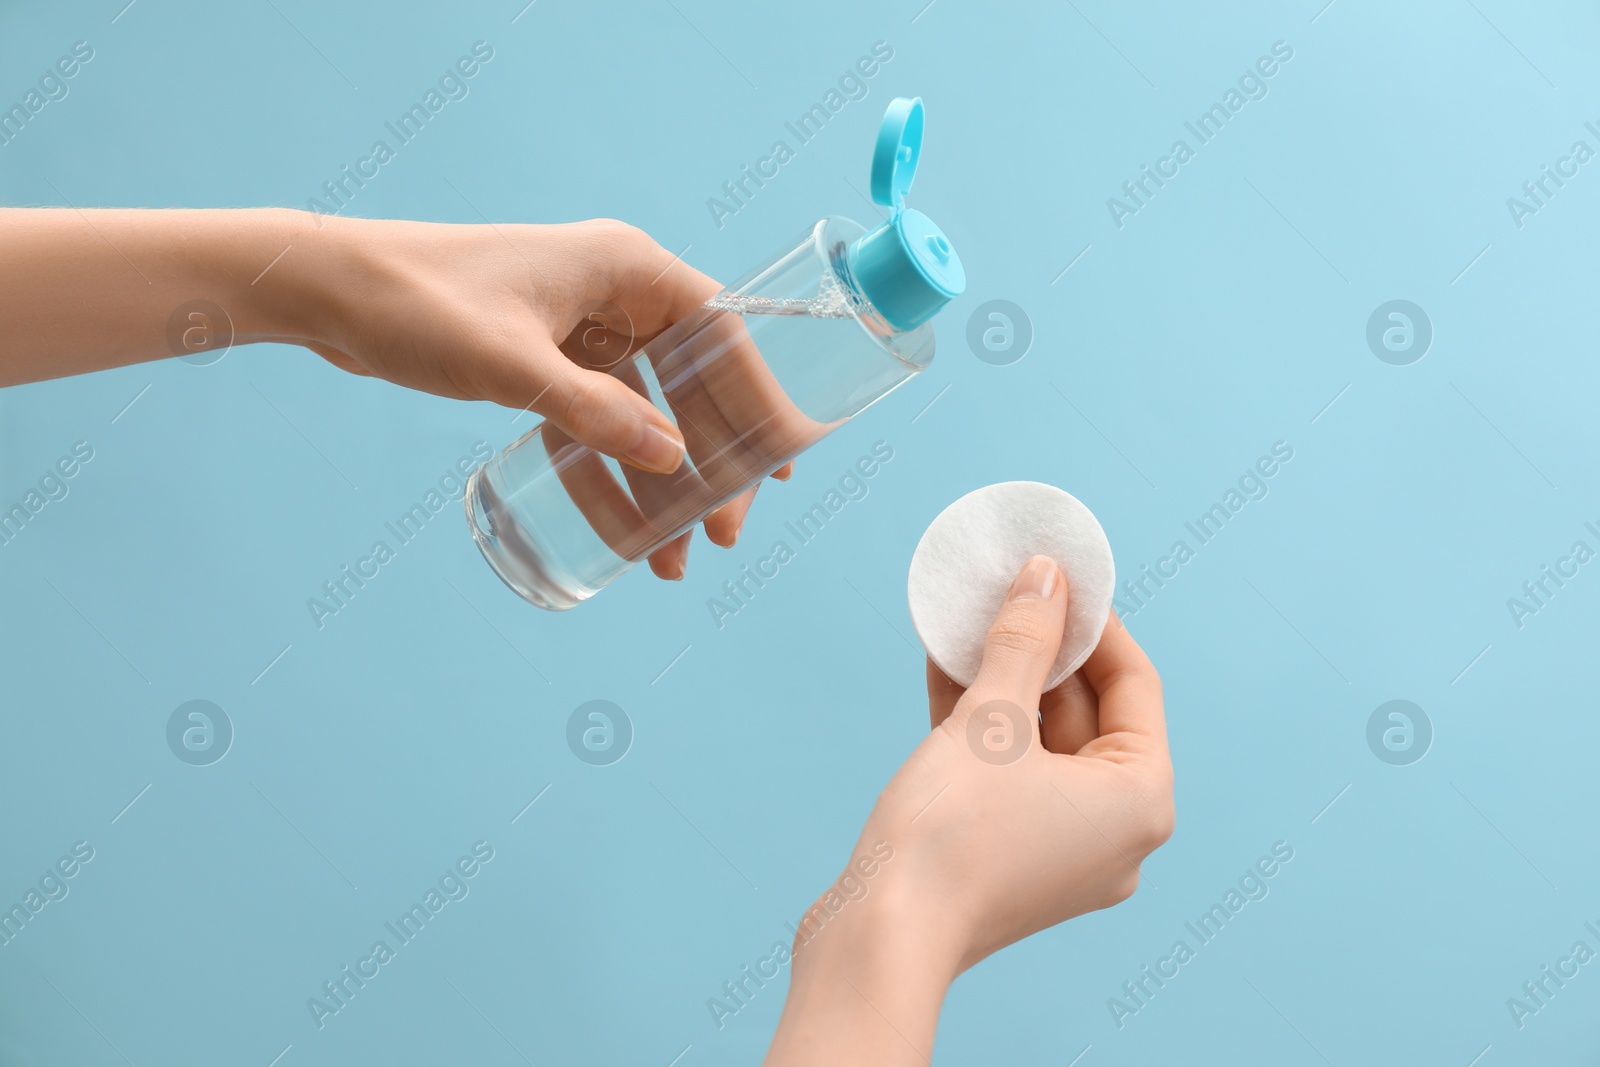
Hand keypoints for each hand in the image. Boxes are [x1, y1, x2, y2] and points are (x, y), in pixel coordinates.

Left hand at [0, 208, 792, 580]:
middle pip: (692, 383)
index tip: (779, 463)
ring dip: (660, 484)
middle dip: (709, 462)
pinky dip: (609, 476)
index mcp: (625, 267)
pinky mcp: (546, 361)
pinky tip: (619, 531)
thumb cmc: (416, 304)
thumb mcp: (510, 364)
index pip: (723, 332)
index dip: (759, 398)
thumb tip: (672, 461)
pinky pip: (597, 426)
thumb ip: (591, 413)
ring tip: (671, 556)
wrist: (327, 291)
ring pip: (646, 415)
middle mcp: (615, 292)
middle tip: (722, 532)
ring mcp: (581, 329)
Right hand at [763, 556, 1173, 1065]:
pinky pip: (1012, 774)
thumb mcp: (991, 720)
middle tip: (1007, 590)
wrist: (882, 938)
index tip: (1056, 575)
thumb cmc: (949, 835)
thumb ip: (1025, 641)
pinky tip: (947, 668)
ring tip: (969, 620)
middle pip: (1089, 714)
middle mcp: (1117, 832)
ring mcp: (1065, 851)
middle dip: (1043, 649)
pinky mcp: (1013, 859)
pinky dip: (986, 726)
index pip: (1134, 685)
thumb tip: (1046, 577)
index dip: (1093, 622)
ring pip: (1043, 742)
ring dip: (1006, 681)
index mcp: (1140, 800)